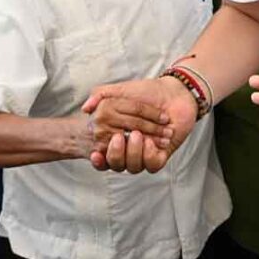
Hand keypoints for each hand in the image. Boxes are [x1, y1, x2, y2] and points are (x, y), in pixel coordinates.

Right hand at [81, 76, 196, 172]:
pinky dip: (149, 155)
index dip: (98, 158)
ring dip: (134, 152)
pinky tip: (151, 142)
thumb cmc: (146, 92)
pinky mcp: (161, 155)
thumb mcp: (120, 91)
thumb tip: (85, 108)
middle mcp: (128, 149)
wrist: (173, 92)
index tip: (95, 153)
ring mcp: (144, 153)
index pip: (103, 153)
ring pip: (133, 167)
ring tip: (139, 135)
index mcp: (114, 137)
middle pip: (116, 163)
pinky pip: (152, 166)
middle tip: (119, 137)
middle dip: (117, 152)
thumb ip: (100, 95)